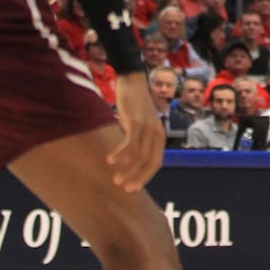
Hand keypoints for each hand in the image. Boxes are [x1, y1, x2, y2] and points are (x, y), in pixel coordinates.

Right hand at [109, 71, 164, 190]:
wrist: (133, 81)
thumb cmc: (134, 105)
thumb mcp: (139, 124)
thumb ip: (138, 139)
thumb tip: (129, 157)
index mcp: (159, 136)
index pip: (156, 163)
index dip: (145, 177)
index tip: (133, 187)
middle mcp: (157, 134)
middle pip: (149, 163)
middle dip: (137, 178)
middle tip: (124, 188)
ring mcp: (148, 128)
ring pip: (139, 156)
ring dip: (126, 170)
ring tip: (114, 179)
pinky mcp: (136, 122)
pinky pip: (129, 143)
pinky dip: (120, 154)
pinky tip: (109, 160)